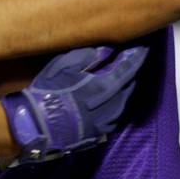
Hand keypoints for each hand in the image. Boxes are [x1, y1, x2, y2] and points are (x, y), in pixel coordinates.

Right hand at [1, 45, 147, 163]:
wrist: (37, 125)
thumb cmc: (48, 92)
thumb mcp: (63, 66)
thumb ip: (87, 56)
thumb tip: (106, 48)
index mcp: (104, 86)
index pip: (128, 68)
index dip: (136, 56)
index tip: (142, 46)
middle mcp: (112, 105)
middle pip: (130, 85)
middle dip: (132, 71)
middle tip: (131, 59)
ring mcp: (107, 121)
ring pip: (125, 101)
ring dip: (125, 87)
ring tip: (123, 77)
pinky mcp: (100, 132)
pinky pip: (117, 114)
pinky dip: (118, 102)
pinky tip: (111, 98)